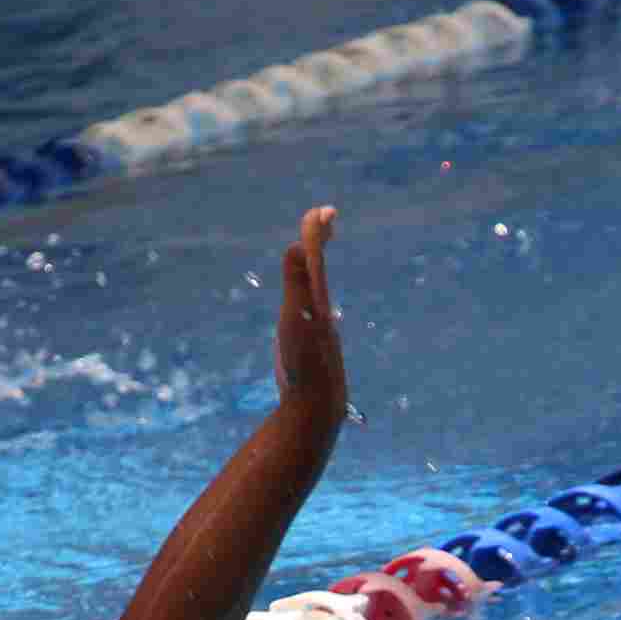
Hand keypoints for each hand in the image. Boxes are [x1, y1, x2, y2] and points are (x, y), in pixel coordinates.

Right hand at [273, 205, 345, 432]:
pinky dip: (307, 301)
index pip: (316, 259)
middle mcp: (319, 313)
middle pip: (319, 271)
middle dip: (319, 244)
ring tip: (313, 255)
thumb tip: (297, 246)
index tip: (325, 210)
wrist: (318, 409)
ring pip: (316, 293)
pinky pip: (309, 315)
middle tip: (326, 218)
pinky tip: (307, 309)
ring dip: (314, 270)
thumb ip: (296, 284)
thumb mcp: (295, 322)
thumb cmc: (305, 365)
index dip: (316, 235)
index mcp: (317, 301)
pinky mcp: (310, 351)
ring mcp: (316, 332)